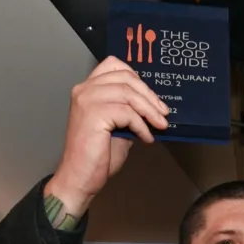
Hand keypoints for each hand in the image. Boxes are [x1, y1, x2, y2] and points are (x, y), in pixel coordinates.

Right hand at [45, 58, 169, 216]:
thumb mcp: (117, 128)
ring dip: (149, 110)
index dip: (137, 78)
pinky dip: (141, 125)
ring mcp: (87, 99)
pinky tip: (146, 138)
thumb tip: (151, 109)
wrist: (80, 178)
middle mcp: (85, 89)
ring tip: (160, 126)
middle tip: (164, 114)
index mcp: (88, 89)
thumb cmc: (96, 157)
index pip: (114, 65)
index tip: (152, 98)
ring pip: (128, 93)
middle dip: (149, 95)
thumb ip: (128, 113)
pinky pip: (127, 113)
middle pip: (125, 77)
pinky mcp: (94, 114)